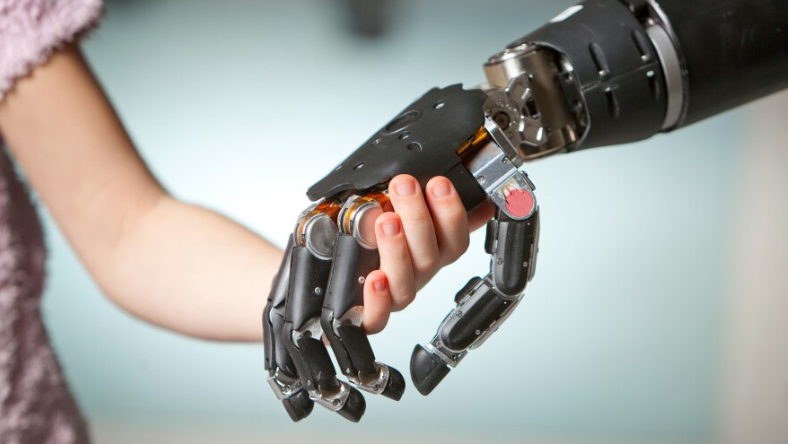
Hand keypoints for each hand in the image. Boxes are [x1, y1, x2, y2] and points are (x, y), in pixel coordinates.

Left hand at [361, 174, 494, 333]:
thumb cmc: (372, 237)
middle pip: (429, 256)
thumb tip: (460, 175)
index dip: (451, 212)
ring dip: (397, 250)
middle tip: (403, 186)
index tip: (438, 183)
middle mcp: (417, 274)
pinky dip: (378, 300)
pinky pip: (378, 318)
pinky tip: (373, 279)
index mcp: (433, 251)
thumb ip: (424, 196)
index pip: (456, 238)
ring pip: (406, 283)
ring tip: (385, 221)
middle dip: (418, 217)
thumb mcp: (397, 207)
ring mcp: (395, 294)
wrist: (336, 272)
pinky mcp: (369, 314)